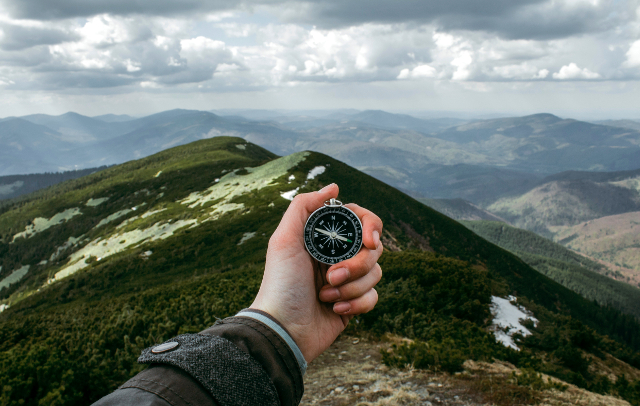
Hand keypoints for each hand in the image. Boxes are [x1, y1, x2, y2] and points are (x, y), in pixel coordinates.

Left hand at [250, 183, 382, 361]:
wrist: (283, 329)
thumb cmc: (280, 284)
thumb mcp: (284, 240)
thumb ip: (304, 206)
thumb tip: (334, 186)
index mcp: (324, 238)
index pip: (361, 221)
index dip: (371, 227)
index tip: (369, 241)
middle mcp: (337, 256)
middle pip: (374, 248)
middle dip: (356, 265)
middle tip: (331, 276)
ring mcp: (347, 280)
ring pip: (376, 273)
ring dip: (351, 287)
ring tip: (326, 296)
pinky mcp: (353, 304)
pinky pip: (374, 297)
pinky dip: (357, 304)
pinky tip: (335, 310)